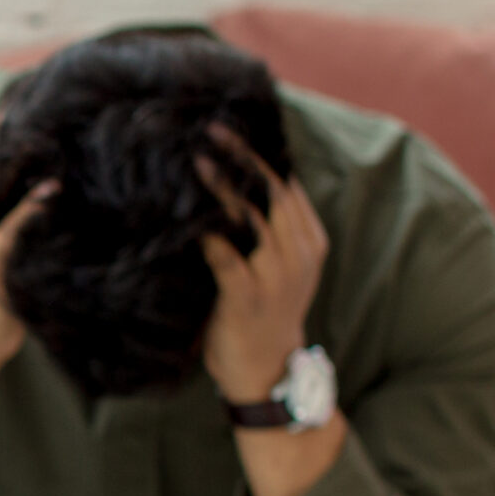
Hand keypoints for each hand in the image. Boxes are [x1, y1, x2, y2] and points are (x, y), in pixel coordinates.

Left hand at [201, 144, 328, 403]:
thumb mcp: (277, 263)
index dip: (260, 151)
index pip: (287, 183)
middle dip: (243, 157)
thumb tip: (233, 177)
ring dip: (223, 187)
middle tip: (211, 130)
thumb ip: (267, 226)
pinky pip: (226, 257)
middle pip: (273, 191)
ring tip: (197, 161)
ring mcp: (277, 276)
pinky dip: (207, 232)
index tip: (230, 126)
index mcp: (308, 239)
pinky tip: (186, 215)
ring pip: (253, 218)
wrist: (265, 369)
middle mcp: (299, 253)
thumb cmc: (262, 310)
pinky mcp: (249, 297)